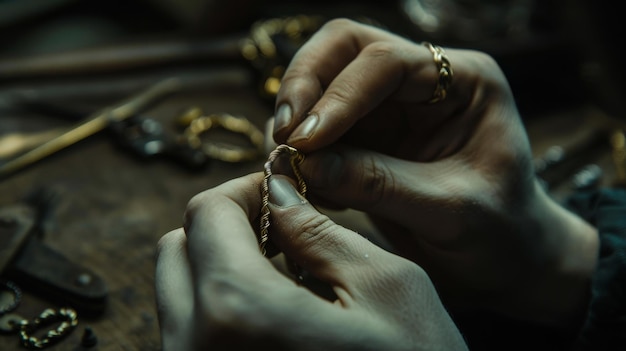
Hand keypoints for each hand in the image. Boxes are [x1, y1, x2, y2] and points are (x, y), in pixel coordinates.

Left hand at [155, 173, 466, 350]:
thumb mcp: (388, 290)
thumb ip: (321, 233)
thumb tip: (278, 195)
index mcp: (239, 312)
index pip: (205, 213)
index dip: (243, 189)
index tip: (278, 192)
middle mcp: (193, 349)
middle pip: (176, 250)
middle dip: (223, 226)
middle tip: (277, 230)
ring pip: (176, 294)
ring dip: (219, 268)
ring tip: (282, 278)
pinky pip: (189, 334)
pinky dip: (220, 310)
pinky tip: (273, 319)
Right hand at [272, 19, 597, 327]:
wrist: (504, 261)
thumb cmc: (500, 233)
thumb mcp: (451, 212)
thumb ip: (381, 184)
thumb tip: (307, 165)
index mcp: (464, 82)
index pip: (388, 62)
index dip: (339, 96)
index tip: (304, 140)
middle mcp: (423, 81)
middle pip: (345, 49)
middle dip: (305, 84)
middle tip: (282, 134)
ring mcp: (391, 107)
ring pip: (321, 82)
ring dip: (294, 118)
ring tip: (284, 162)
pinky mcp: (367, 138)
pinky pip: (318, 128)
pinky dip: (299, 150)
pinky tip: (301, 180)